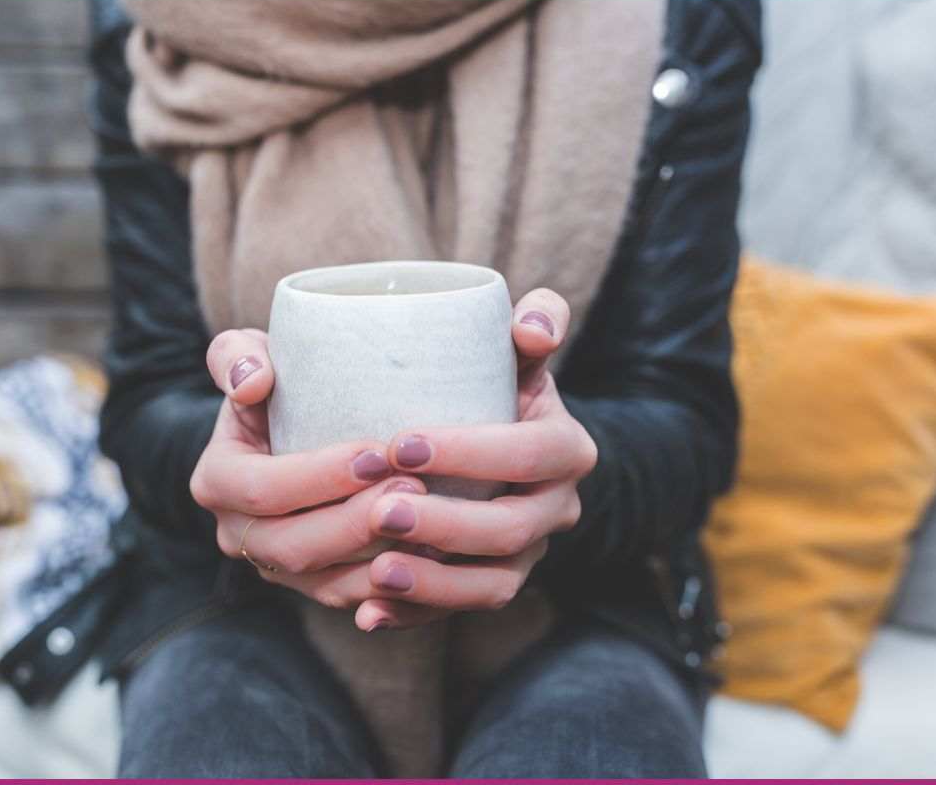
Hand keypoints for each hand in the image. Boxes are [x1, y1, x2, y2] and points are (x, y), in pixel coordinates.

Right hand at [190, 329, 427, 607]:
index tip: (376, 452)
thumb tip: (252, 384)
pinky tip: (435, 555)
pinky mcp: (315, 585)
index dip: (319, 476)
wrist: (296, 425)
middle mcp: (237, 533)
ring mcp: (277, 568)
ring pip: (328, 582)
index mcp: (217, 481)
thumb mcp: (249, 354)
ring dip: (380, 557)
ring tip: (433, 520)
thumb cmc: (279, 380)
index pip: (262, 489)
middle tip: (414, 486)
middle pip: (295, 545)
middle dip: (356, 521)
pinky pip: (354, 598)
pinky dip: (393, 585)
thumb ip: (237, 357)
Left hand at [350, 288, 598, 630]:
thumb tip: (532, 327)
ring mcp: (527, 555)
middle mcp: (555, 507)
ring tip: (376, 571)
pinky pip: (459, 613)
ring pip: (492, 585)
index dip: (470, 452)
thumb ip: (534, 320)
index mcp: (566, 447)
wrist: (491, 440)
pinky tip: (369, 614)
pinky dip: (415, 616)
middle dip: (445, 524)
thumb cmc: (489, 381)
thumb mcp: (513, 347)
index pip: (529, 453)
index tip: (400, 442)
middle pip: (510, 529)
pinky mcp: (493, 585)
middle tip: (379, 509)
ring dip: (434, 585)